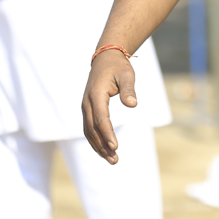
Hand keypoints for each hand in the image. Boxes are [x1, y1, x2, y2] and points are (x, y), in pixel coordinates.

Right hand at [81, 50, 137, 164]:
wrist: (105, 58)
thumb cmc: (118, 67)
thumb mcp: (127, 75)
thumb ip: (128, 90)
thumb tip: (133, 104)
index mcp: (96, 94)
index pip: (100, 118)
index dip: (107, 133)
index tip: (115, 146)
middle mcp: (87, 102)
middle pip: (92, 129)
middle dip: (103, 146)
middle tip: (115, 160)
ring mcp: (85, 107)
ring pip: (88, 131)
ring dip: (98, 146)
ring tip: (112, 159)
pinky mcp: (87, 109)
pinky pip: (89, 128)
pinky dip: (95, 140)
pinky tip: (104, 150)